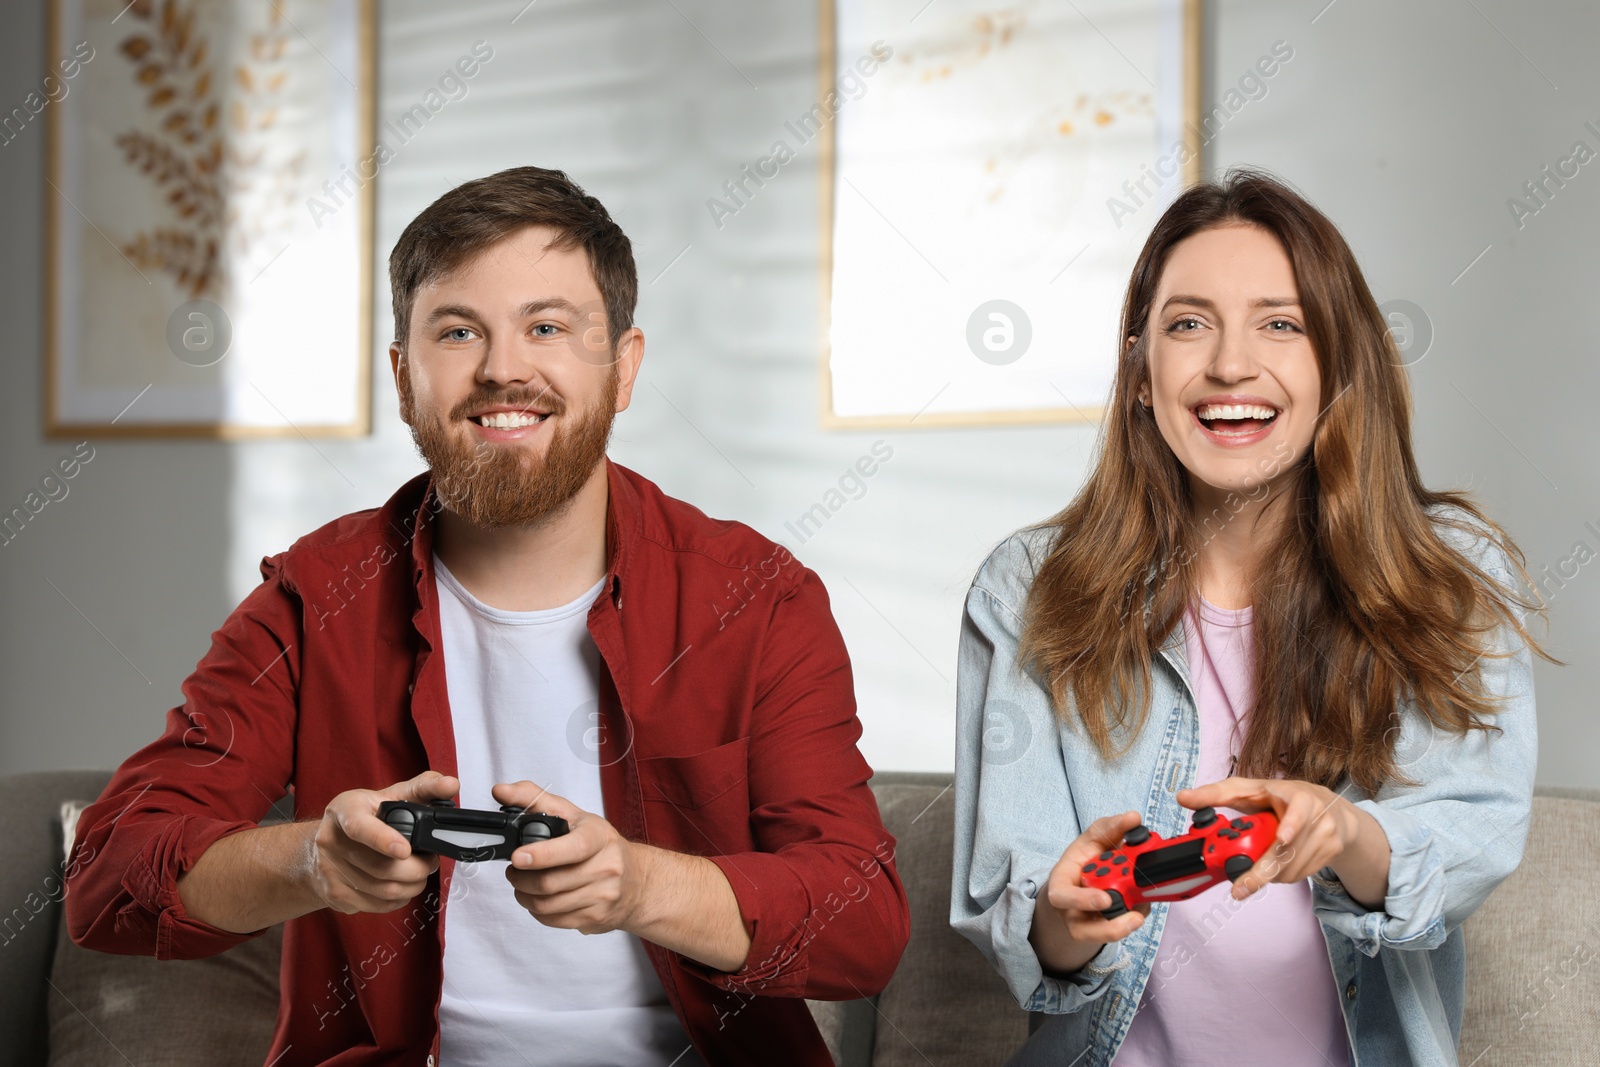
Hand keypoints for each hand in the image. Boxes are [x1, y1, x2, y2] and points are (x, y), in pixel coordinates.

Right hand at [303, 770, 454, 914]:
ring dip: (413, 885)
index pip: (359, 827)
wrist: (328, 842)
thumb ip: (424, 787)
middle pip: (381, 867)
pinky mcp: (334, 896)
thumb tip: (451, 784)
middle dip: (417, 868)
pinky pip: (377, 906)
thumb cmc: (367, 815)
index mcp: (344, 810)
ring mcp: (329, 871)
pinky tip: (403, 884)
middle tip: (430, 861)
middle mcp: (330, 841)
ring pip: (383, 891)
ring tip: (420, 872)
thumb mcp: (391, 794)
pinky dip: (399, 899)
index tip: (405, 850)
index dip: (383, 840)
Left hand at [497, 780, 646, 934]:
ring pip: (548, 905)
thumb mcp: (573, 815)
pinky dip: (537, 912)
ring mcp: (603, 896)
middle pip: (551, 882)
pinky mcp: (596, 918)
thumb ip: (534, 799)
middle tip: (513, 871)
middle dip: (521, 879)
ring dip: (524, 896)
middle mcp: (606, 867)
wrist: (636, 880)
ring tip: (522, 886)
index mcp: (599, 836)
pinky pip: (554, 920)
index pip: (573, 848)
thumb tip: (500, 790)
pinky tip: (538, 899)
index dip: (542, 854)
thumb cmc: (599, 845)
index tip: (517, 857)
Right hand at [1032, 811, 1152, 974]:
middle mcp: (1071, 910)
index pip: (1061, 896)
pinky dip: (1135, 918)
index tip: (1106, 899)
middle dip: (1113, 922)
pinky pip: (1121, 931)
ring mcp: (1087, 925)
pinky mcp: (1106, 931)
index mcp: (1061, 884)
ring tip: (1142, 911)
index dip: (1081, 901)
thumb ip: (1111, 827)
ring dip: (1126, 925)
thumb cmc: (1085, 859)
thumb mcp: (1094, 838)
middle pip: (1085, 928)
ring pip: (1103, 936)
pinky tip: (1142, 904)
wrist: (1086, 880)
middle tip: (1136, 912)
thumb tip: (1133, 817)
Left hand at [1177, 776, 1384, 903]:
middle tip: (1239, 888)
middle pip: (1287, 852)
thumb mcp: (1251, 789)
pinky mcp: (1332, 852)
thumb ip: (1216, 794)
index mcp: (1297, 795)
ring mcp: (1327, 835)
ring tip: (1261, 860)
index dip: (1291, 825)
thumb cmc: (1284, 797)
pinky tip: (1279, 861)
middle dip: (1261, 872)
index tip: (1282, 837)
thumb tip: (1182, 797)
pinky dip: (1282, 875)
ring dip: (1269, 873)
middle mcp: (1317, 815)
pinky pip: (1299, 875)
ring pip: (1290, 868)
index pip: (1297, 811)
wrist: (1332, 811)